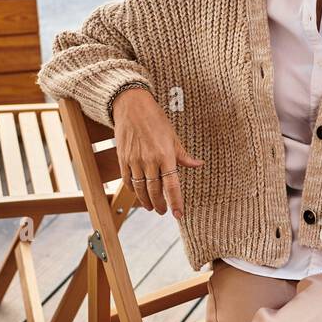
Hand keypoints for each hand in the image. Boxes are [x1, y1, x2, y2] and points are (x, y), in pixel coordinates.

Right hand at [111, 87, 202, 217]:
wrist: (131, 106)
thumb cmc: (156, 119)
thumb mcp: (173, 136)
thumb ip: (184, 155)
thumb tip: (198, 165)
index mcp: (165, 155)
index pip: (172, 186)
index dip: (175, 202)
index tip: (178, 215)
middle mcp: (149, 160)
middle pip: (154, 191)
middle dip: (160, 205)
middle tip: (165, 211)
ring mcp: (134, 160)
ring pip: (140, 188)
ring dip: (146, 201)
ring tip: (152, 207)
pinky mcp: (122, 158)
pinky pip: (127, 180)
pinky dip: (133, 190)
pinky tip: (138, 194)